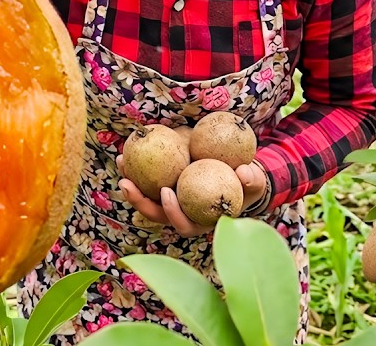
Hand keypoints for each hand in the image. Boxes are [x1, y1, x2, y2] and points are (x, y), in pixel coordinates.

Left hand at [115, 156, 268, 237]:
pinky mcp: (163, 187)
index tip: (166, 191)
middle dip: (138, 201)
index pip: (182, 224)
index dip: (172, 212)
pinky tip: (127, 151)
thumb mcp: (253, 182)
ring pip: (145, 198)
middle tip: (127, 183)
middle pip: (155, 214)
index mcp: (200, 221)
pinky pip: (145, 180)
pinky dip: (135, 168)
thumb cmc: (245, 182)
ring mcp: (169, 202)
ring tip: (122, 161)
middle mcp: (181, 215)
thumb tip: (244, 172)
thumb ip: (252, 179)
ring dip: (130, 183)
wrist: (235, 171)